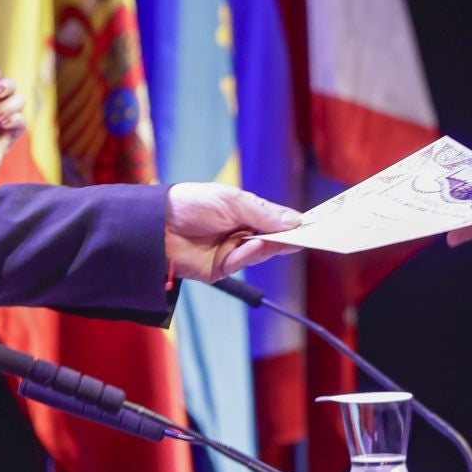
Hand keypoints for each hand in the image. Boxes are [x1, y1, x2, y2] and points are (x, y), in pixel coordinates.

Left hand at [164, 183, 301, 281]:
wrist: (157, 225)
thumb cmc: (192, 204)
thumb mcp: (232, 201)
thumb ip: (264, 213)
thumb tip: (297, 221)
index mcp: (246, 213)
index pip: (277, 221)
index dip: (294, 223)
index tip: (315, 226)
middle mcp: (242, 233)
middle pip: (274, 239)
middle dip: (287, 237)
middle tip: (306, 235)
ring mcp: (232, 252)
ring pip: (262, 253)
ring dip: (266, 245)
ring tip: (269, 238)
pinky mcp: (221, 269)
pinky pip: (243, 264)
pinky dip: (248, 255)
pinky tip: (246, 246)